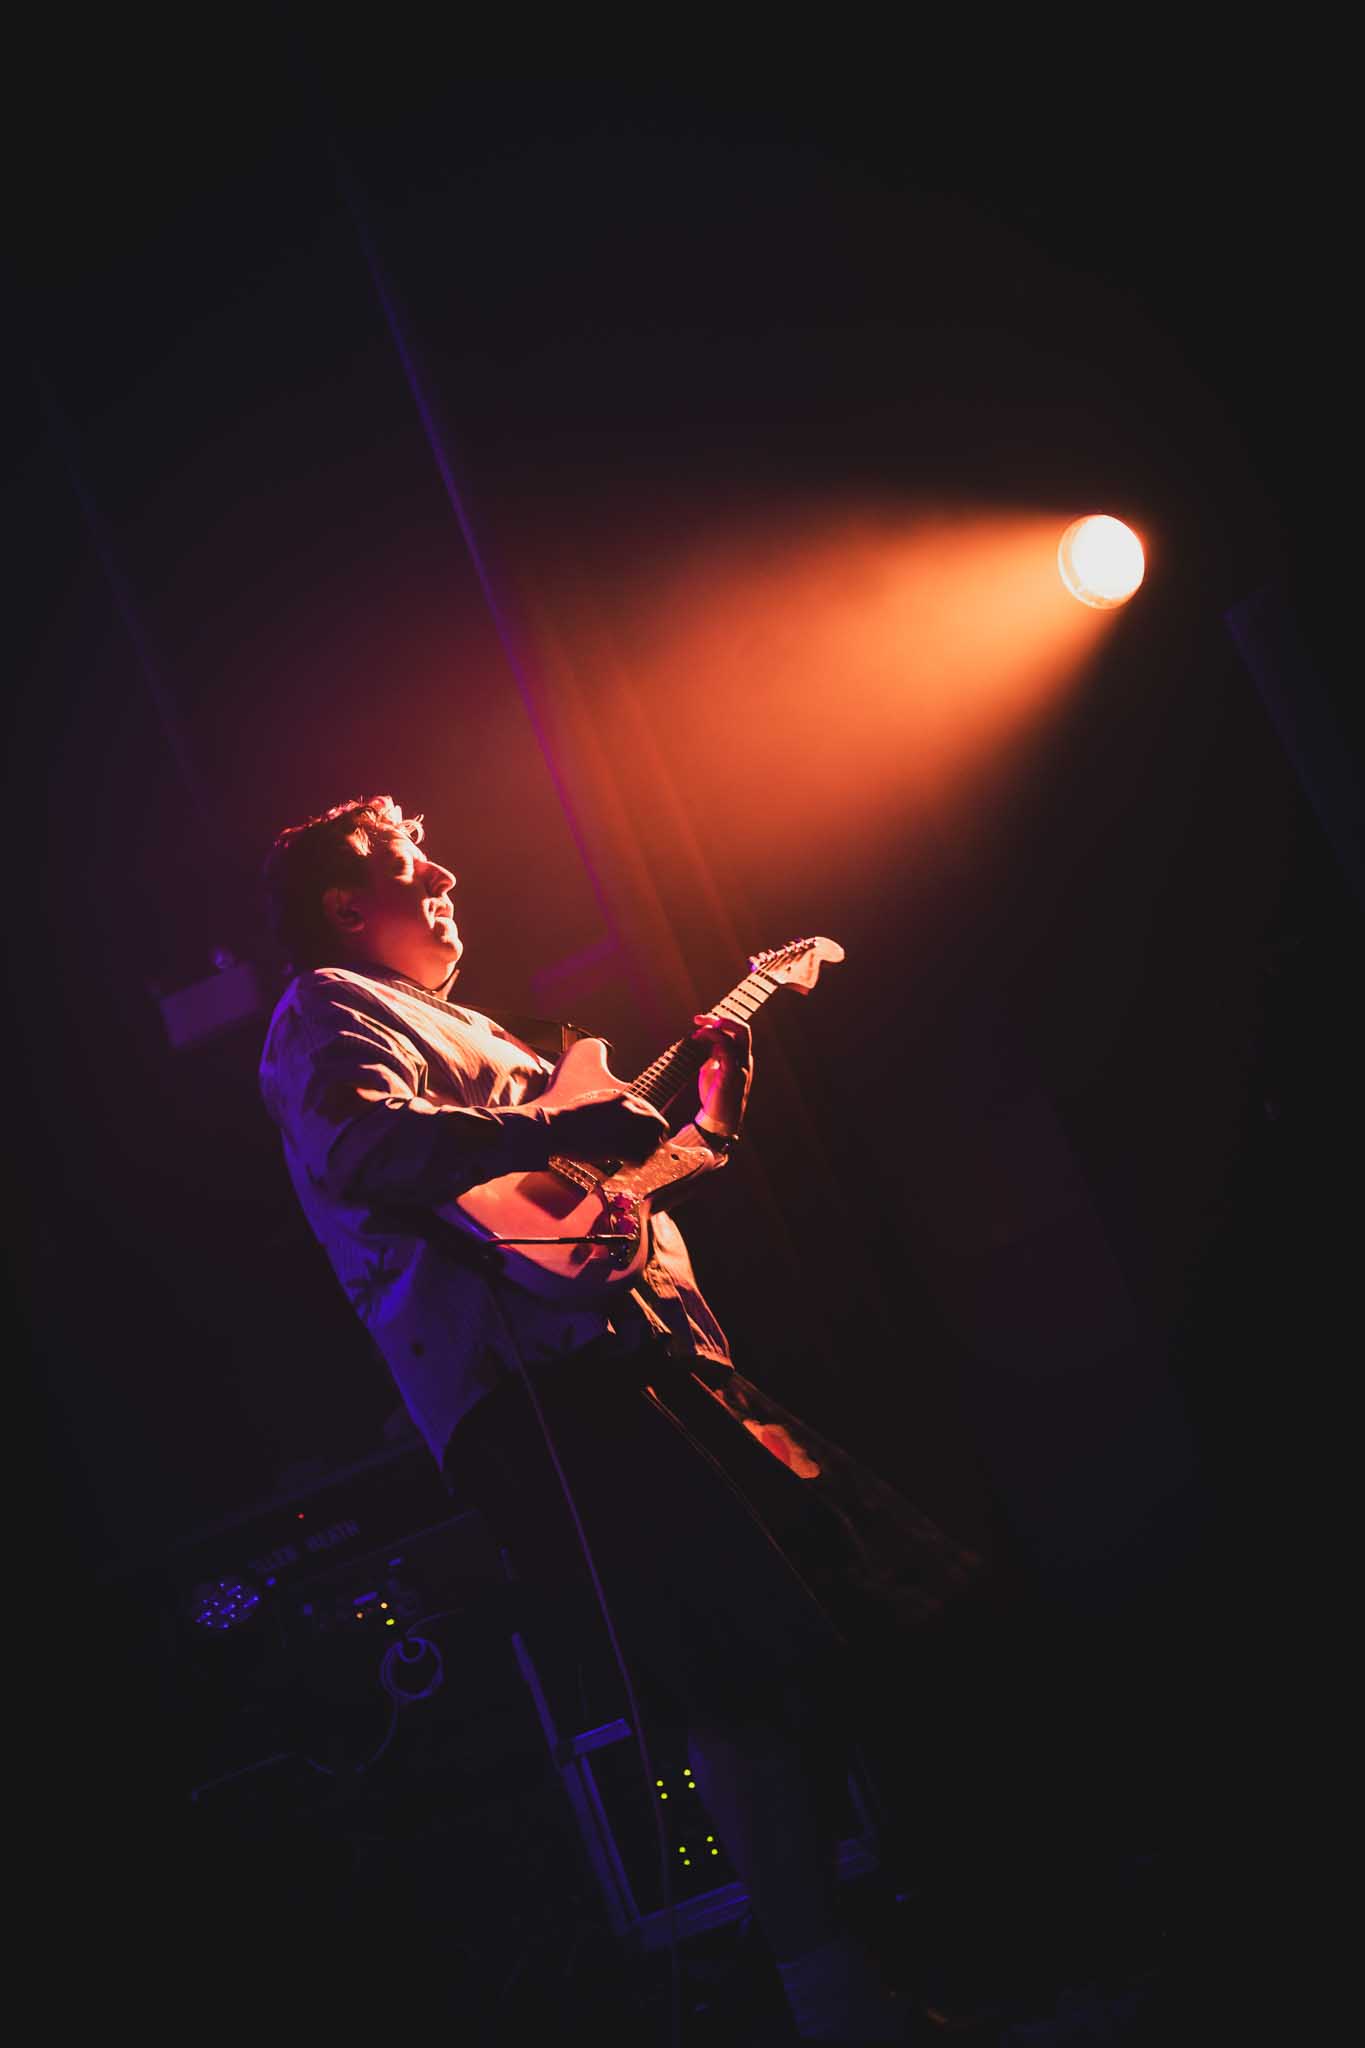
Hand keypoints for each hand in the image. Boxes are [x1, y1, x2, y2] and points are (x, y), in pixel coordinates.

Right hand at [550, 1092, 668, 1163]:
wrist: (556, 1128)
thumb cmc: (573, 1119)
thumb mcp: (601, 1105)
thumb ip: (619, 1111)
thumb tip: (633, 1122)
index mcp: (626, 1099)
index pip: (654, 1116)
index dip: (654, 1130)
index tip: (647, 1139)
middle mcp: (630, 1111)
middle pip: (659, 1128)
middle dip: (654, 1141)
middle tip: (645, 1151)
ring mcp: (625, 1128)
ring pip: (651, 1144)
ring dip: (646, 1153)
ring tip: (633, 1158)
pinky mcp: (618, 1146)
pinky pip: (639, 1157)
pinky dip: (636, 1163)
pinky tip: (626, 1164)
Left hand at [691, 1014, 751, 1138]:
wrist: (718, 1122)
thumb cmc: (715, 1097)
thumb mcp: (713, 1070)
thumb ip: (713, 1054)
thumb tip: (706, 1039)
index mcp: (742, 1059)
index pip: (737, 1032)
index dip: (720, 1021)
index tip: (699, 1021)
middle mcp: (745, 1060)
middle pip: (743, 1029)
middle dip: (722, 1018)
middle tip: (700, 1019)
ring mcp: (741, 1067)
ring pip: (738, 1034)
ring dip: (716, 1026)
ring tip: (697, 1030)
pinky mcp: (732, 1075)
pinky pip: (727, 1048)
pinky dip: (713, 1038)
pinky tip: (699, 1039)